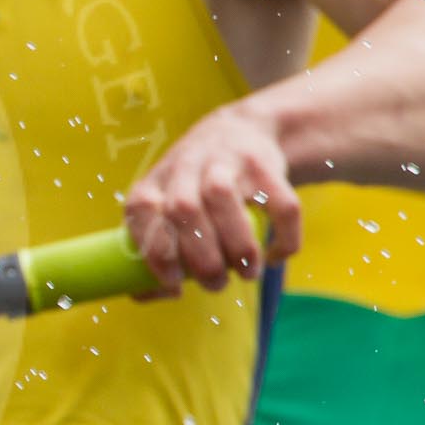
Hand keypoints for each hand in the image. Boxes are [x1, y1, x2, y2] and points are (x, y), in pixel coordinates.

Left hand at [125, 104, 298, 292]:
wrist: (242, 129)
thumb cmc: (194, 189)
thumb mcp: (166, 207)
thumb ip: (156, 249)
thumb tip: (148, 294)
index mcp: (154, 184)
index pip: (141, 211)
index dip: (156, 250)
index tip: (174, 283)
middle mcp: (183, 167)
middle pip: (183, 210)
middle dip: (201, 258)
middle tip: (216, 283)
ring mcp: (223, 161)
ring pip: (223, 200)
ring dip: (238, 246)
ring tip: (247, 272)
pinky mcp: (264, 163)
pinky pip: (278, 203)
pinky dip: (283, 236)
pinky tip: (275, 255)